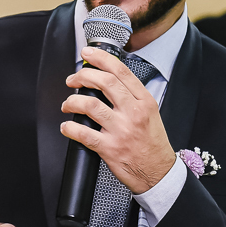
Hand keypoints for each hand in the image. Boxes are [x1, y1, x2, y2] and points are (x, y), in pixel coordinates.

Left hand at [60, 46, 175, 194]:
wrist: (158, 172)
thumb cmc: (153, 143)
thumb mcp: (151, 113)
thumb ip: (132, 97)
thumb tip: (108, 81)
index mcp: (144, 101)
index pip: (121, 72)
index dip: (100, 59)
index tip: (87, 54)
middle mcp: (133, 113)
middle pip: (104, 82)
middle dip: (82, 76)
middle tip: (73, 80)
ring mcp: (121, 130)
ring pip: (90, 105)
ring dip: (72, 102)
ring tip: (68, 104)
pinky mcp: (110, 148)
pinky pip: (83, 134)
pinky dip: (70, 128)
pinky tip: (67, 127)